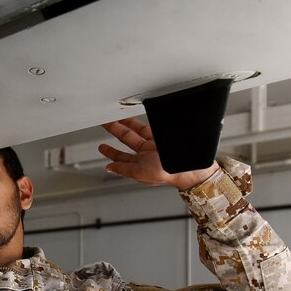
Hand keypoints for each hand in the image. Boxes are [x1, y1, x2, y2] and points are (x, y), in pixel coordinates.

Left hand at [98, 118, 218, 190]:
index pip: (121, 157)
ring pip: (136, 131)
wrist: (188, 166)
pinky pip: (147, 127)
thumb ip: (123, 169)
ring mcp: (154, 144)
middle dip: (115, 131)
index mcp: (140, 165)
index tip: (102, 146)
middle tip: (105, 123)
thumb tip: (109, 168)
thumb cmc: (167, 173)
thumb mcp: (139, 173)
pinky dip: (139, 123)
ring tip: (115, 117)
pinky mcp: (162, 136)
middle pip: (127, 140)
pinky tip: (132, 118)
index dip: (111, 152)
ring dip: (125, 124)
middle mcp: (146, 154)